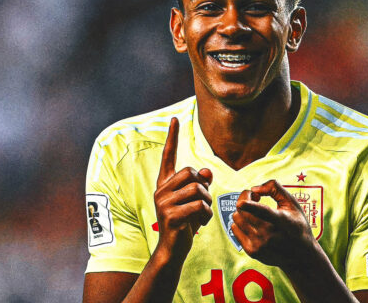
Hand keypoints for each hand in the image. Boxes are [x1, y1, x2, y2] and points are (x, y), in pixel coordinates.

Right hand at [153, 117, 212, 261]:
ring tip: (200, 215)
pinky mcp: (171, 216)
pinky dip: (205, 215)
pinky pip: (199, 205)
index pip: (169, 156)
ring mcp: (163, 203)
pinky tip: (198, 225)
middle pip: (192, 173)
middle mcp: (161, 190)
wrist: (173, 249)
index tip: (175, 119)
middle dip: (203, 188)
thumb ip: (200, 184)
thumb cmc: (185, 223)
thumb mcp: (194, 200)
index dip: (173, 137)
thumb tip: (206, 172)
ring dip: (207, 203)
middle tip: (201, 204)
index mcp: (165, 184)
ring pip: (198, 189)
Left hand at [231, 180, 315, 268]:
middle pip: (244, 211)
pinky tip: (251, 222)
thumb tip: (254, 189)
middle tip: (255, 197)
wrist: (300, 256)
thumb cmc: (296, 225)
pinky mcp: (252, 251)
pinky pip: (234, 229)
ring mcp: (259, 245)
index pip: (264, 213)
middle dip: (246, 198)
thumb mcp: (292, 204)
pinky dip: (239, 222)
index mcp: (282, 221)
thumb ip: (275, 189)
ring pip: (237, 218)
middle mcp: (269, 235)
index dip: (251, 206)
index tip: (241, 203)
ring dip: (242, 210)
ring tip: (253, 210)